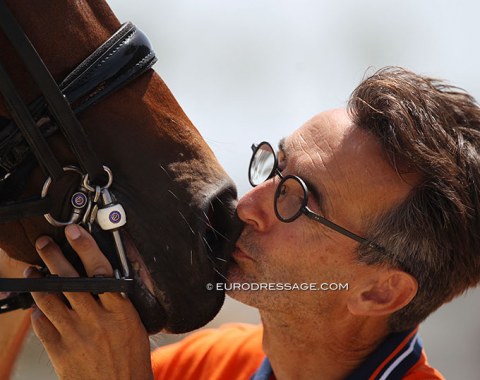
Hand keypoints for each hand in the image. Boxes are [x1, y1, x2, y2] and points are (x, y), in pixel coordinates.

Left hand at [27, 224, 152, 379]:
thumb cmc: (131, 358)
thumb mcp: (135, 324)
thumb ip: (119, 300)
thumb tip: (105, 276)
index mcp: (120, 311)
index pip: (100, 270)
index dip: (86, 247)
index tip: (75, 233)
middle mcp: (96, 320)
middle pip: (69, 280)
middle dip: (53, 257)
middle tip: (45, 243)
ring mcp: (75, 335)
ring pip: (49, 299)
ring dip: (38, 281)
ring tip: (33, 270)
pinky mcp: (59, 351)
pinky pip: (41, 325)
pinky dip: (38, 311)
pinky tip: (38, 304)